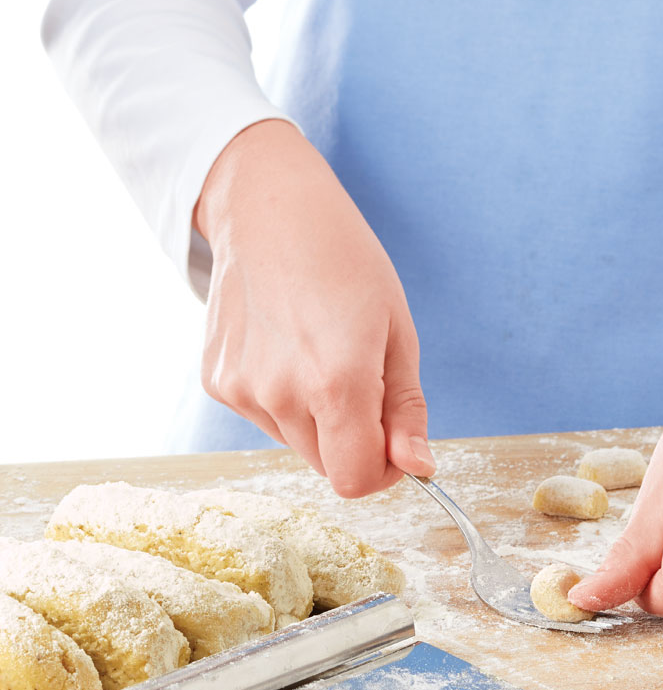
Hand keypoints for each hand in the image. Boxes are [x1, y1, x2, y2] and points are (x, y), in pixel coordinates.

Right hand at [194, 120, 435, 495]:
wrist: (268, 209)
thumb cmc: (345, 261)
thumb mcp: (397, 331)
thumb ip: (406, 409)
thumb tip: (418, 468)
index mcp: (337, 382)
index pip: (357, 480)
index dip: (383, 470)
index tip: (393, 441)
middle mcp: (281, 394)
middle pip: (328, 466)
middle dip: (353, 440)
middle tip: (361, 378)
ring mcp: (242, 390)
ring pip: (296, 443)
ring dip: (317, 418)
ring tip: (318, 350)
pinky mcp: (217, 383)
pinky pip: (264, 417)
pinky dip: (283, 397)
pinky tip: (285, 345)